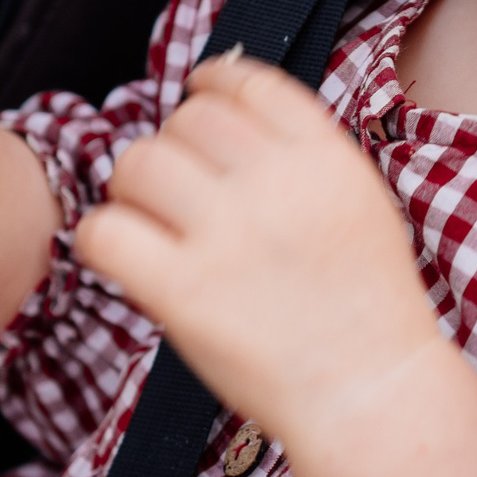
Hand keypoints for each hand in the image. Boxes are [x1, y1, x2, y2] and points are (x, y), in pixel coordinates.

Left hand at [75, 54, 476, 476]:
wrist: (372, 394)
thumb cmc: (368, 311)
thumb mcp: (360, 205)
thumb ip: (305, 158)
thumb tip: (232, 120)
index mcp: (325, 158)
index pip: (248, 83)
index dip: (213, 85)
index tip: (198, 99)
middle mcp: (275, 184)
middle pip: (186, 120)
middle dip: (176, 148)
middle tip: (181, 193)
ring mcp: (226, 236)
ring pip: (137, 164)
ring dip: (135, 190)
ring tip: (154, 226)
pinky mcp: (182, 291)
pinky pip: (105, 232)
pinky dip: (105, 240)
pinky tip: (127, 260)